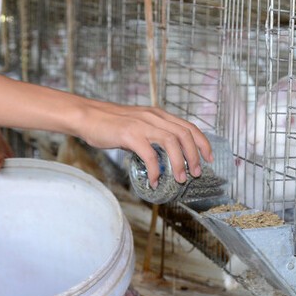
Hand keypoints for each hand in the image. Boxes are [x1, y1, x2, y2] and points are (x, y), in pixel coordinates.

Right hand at [74, 100, 212, 187]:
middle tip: (195, 173)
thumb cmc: (109, 123)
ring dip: (179, 163)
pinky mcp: (130, 134)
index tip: (209, 158)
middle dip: (194, 156)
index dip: (202, 142)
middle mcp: (154, 116)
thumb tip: (162, 156)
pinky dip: (156, 170)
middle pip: (184, 134)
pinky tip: (154, 181)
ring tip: (179, 179)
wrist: (86, 116)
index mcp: (158, 114)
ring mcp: (142, 124)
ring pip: (171, 142)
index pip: (188, 126)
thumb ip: (151, 135)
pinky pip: (149, 154)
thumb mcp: (137, 124)